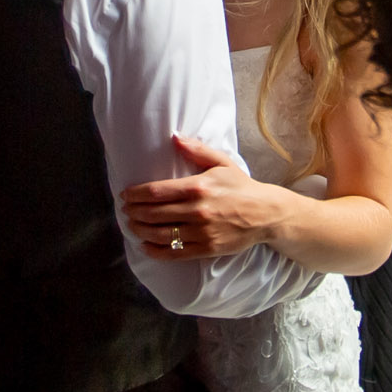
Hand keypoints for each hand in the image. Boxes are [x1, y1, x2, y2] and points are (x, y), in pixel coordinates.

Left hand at [122, 136, 279, 256]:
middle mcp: (197, 211)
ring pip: (160, 234)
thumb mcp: (222, 162)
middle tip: (125, 210)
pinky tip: (146, 246)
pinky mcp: (207, 249)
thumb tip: (174, 137)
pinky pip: (175, 253)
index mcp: (198, 187)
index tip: (126, 195)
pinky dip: (156, 251)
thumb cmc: (241, 187)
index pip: (156, 192)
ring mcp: (202, 232)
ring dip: (140, 231)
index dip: (136, 194)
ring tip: (132, 226)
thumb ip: (197, 150)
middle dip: (134, 212)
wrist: (266, 214)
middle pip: (153, 214)